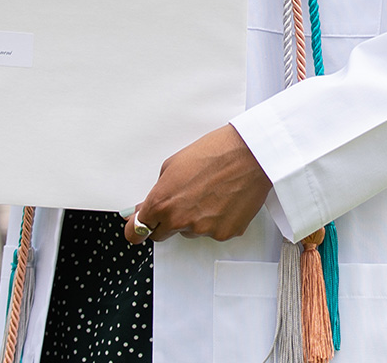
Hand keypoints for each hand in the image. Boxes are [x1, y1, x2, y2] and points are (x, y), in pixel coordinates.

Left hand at [126, 124, 272, 242]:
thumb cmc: (214, 152)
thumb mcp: (173, 165)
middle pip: (163, 234)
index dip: (138, 229)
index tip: (138, 229)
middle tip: (183, 201)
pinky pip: (213, 231)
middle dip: (167, 222)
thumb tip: (147, 207)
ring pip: (191, 231)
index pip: (138, 231)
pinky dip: (217, 220)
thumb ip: (158, 192)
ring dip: (195, 219)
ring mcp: (203, 229)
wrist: (249, 154)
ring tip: (210, 193)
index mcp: (162, 202)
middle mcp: (179, 220)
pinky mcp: (224, 233)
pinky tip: (224, 199)